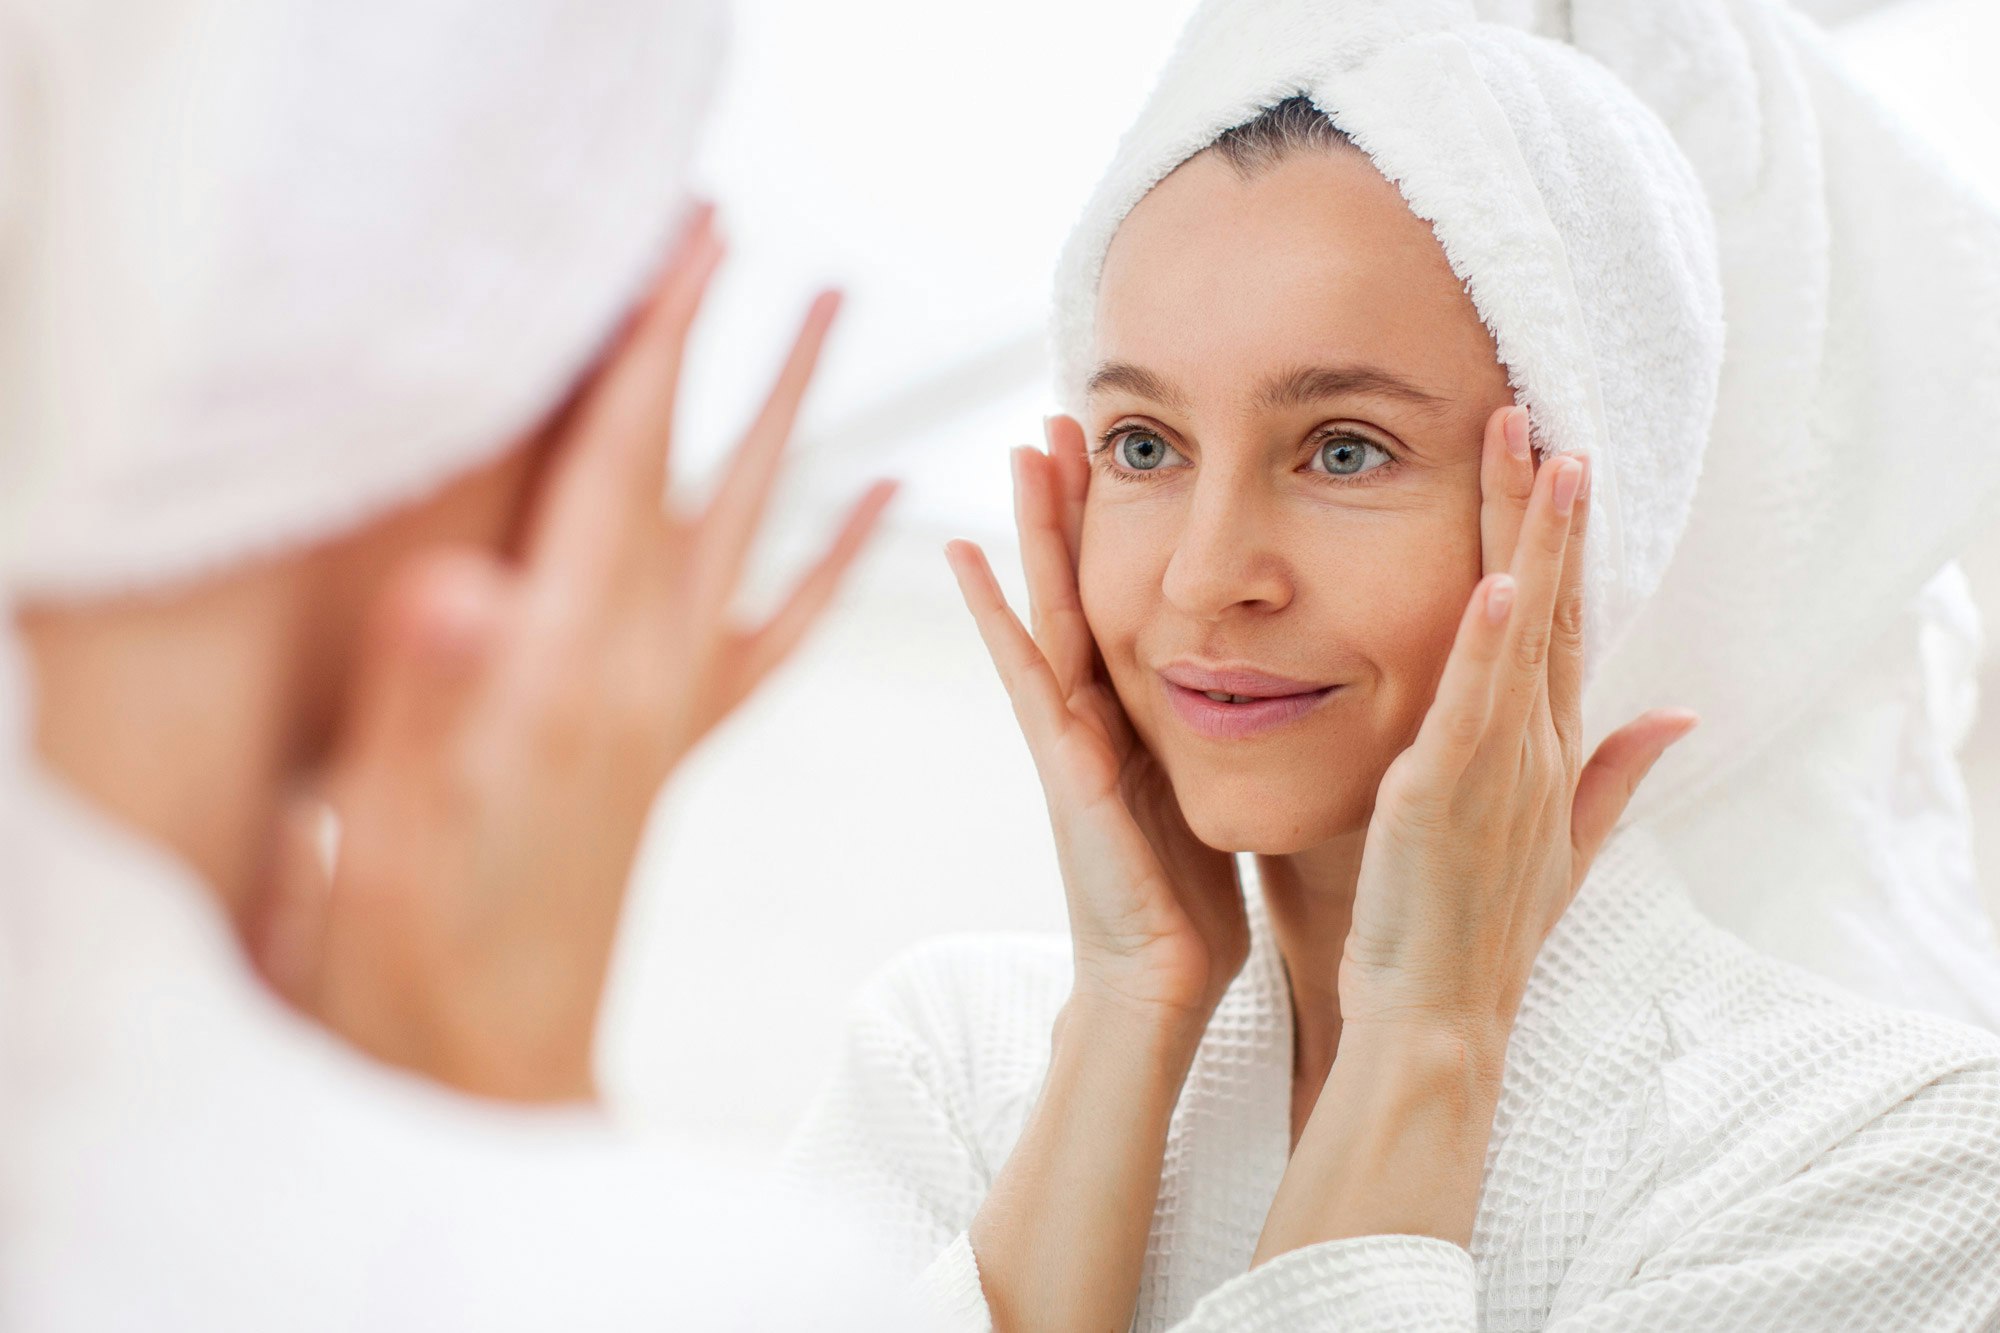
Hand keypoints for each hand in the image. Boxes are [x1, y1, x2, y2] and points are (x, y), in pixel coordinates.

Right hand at [246, 205, 896, 1101]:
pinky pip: (775, 634)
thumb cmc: (421, 963)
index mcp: (575, 675)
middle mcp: (643, 675)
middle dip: (734, 357)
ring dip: (796, 424)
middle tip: (787, 252)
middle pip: (708, 481)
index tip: (686, 238)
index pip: (619, 473)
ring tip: (837, 323)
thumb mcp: (395, 834)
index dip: (645, 349)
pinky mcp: (675, 744)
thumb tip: (458, 586)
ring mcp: (669, 706)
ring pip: (755, 535)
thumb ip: (429, 703)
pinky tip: (882, 499)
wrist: (491, 1064)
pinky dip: (827, 560)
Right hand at [951, 417, 1245, 1332]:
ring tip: (1022, 449)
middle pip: (1080, 585)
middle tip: (1059, 416)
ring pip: (1048, 610)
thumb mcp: (1218, 791)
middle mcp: (1095, 713)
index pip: (1127, 600)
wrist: (1158, 982)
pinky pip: (1027, 674)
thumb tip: (1277, 685)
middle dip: (1068, 506)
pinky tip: (969, 559)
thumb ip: (1229, 735)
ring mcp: (1068, 735)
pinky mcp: (1061, 764)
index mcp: (1138, 715)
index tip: (1120, 454)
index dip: (1119, 530)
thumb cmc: (1192, 899)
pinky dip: (994, 616)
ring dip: (1033, 532)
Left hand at [1337, 405, 1694, 1045]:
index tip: (1560, 462)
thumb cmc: (1481, 929)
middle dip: (1546, 511)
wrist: (1441, 1015)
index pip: (1565, 625)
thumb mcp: (1561, 844)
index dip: (1566, 542)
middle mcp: (1536, 748)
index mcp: (1550, 751)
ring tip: (1536, 456)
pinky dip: (1487, 644)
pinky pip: (1474, 707)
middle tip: (1538, 416)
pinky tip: (1498, 582)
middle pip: (1552, 607)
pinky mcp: (1448, 792)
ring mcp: (1498, 767)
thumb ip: (1615, 774)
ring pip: (1522, 635)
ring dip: (1530, 543)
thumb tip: (1677, 713)